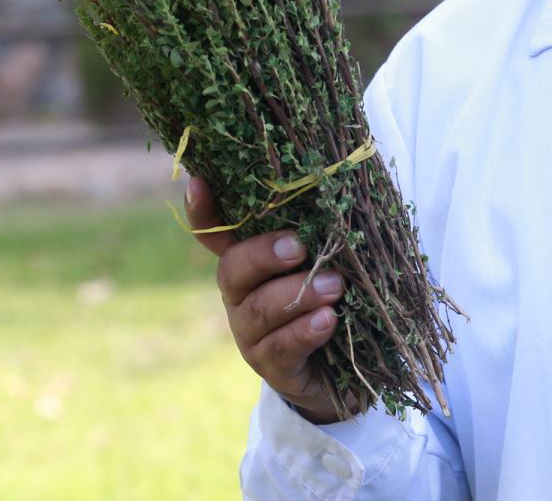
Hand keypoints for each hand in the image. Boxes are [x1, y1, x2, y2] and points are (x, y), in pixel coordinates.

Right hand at [185, 174, 352, 424]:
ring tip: (334, 286)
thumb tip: (346, 182)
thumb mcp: (332, 258)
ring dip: (296, 294)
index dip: (204, 211)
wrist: (351, 369)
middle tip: (299, 248)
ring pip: (257, 311)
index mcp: (252, 262)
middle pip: (232, 270)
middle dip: (263, 255)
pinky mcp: (274, 367)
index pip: (217, 234)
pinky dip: (303, 331)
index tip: (200, 183)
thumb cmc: (340, 297)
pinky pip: (280, 348)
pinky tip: (327, 320)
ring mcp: (252, 334)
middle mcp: (243, 296)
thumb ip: (325, 230)